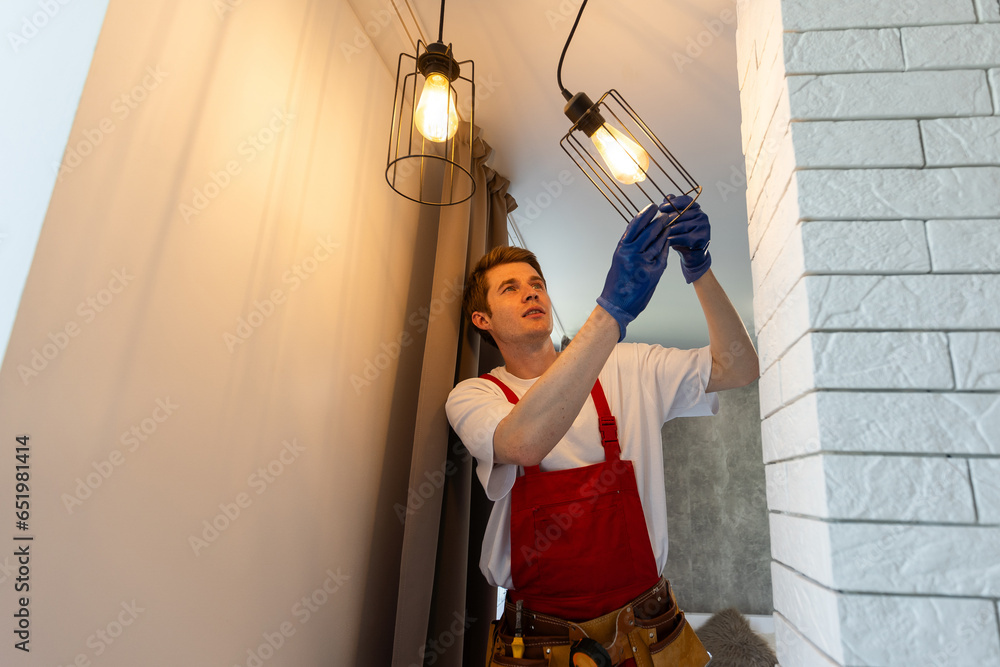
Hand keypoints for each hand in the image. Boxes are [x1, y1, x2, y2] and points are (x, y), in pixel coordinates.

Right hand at [597, 203, 671, 341]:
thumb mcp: (619, 260)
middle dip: (658, 221)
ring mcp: (643, 263)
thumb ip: (629, 247)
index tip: (652, 207)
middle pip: (648, 232)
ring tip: (669, 224)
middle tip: (666, 214)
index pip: (634, 226)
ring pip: (657, 242)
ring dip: (665, 232)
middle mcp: (631, 254)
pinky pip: (662, 256)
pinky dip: (666, 247)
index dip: (644, 215)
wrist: (616, 304)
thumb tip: (640, 233)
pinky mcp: (653, 273)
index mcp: (622, 249)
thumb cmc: (617, 282)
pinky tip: (669, 241)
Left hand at [660, 195, 710, 283]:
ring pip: (680, 226)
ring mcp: (704, 226)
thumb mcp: (675, 221)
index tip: (660, 208)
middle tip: (655, 224)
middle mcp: (702, 215)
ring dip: (667, 230)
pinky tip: (664, 242)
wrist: (692, 255)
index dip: (672, 203)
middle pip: (681, 214)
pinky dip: (672, 240)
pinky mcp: (703, 238)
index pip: (685, 200)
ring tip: (656, 233)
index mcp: (696, 208)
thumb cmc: (681, 236)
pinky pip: (683, 237)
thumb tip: (667, 197)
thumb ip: (672, 209)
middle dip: (666, 219)